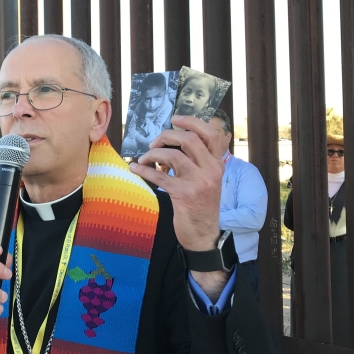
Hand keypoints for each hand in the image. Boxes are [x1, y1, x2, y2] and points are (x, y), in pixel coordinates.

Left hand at [130, 115, 226, 296]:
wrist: (203, 234)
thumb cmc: (201, 205)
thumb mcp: (206, 180)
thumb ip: (197, 161)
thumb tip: (173, 142)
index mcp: (217, 164)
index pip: (212, 134)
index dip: (192, 122)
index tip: (175, 119)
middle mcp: (211, 170)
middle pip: (189, 139)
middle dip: (167, 136)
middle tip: (154, 143)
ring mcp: (199, 182)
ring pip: (173, 155)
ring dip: (153, 153)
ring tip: (144, 159)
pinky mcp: (184, 195)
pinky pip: (160, 176)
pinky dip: (144, 169)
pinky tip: (135, 169)